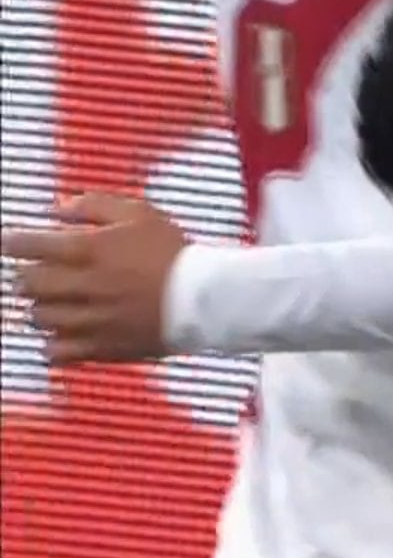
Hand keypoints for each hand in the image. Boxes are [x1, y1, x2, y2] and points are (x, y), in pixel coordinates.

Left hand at [2, 194, 189, 363]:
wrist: (207, 299)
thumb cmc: (174, 253)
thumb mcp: (140, 213)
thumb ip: (94, 206)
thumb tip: (57, 209)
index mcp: (88, 250)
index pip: (26, 245)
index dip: (13, 241)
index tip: (12, 242)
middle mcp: (82, 286)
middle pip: (26, 283)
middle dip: (27, 275)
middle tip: (38, 272)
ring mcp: (90, 320)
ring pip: (38, 317)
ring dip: (42, 307)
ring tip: (57, 302)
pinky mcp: (101, 347)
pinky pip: (56, 352)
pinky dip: (54, 342)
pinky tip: (67, 332)